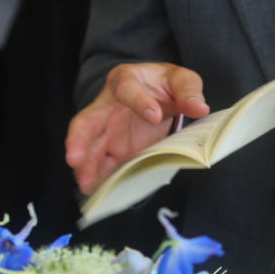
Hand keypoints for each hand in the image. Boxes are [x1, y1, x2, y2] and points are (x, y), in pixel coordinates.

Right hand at [66, 63, 209, 192]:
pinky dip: (99, 179)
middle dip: (79, 140)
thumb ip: (188, 91)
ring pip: (89, 148)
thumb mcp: (180, 80)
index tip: (155, 116)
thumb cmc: (164, 84)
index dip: (139, 101)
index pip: (127, 88)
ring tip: (86, 185)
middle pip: (87, 121)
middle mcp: (108, 106)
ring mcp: (107, 131)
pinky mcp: (113, 150)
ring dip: (86, 167)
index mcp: (125, 80)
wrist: (157, 94)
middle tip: (74, 159)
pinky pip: (102, 165)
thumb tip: (200, 108)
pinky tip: (98, 193)